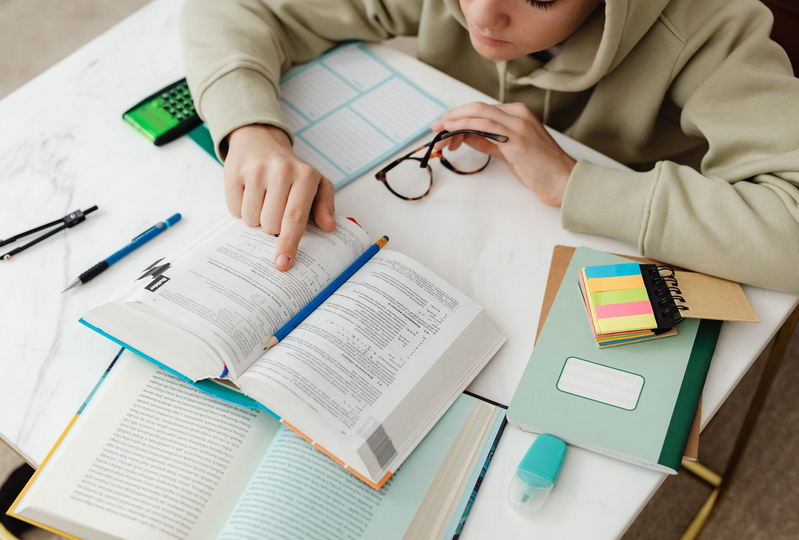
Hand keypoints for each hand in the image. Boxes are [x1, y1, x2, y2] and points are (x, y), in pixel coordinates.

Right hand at [224, 124, 335, 270]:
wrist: (260, 141)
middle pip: (271, 225)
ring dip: (256, 218)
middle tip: (276, 208)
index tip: (283, 263)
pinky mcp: (234, 172)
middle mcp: (280, 171)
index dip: (289, 243)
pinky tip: (249, 193)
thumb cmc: (292, 170)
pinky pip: (234, 210)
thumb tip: (329, 227)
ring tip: (263, 198)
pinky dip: (241, 208)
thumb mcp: (316, 183)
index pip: (295, 218)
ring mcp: (255, 171)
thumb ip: (325, 206)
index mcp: (305, 176)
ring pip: (251, 220)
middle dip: (272, 226)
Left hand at [430, 102, 575, 206]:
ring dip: (454, 121)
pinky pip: (485, 126)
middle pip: (477, 108)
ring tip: (439, 132)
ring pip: (478, 113)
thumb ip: (488, 140)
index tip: (444, 127)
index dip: (459, 116)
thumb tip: (465, 136)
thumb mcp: (508, 151)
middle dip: (452, 116)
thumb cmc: (539, 169)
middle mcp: (518, 114)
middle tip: (435, 127)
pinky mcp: (517, 138)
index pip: (482, 110)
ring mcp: (518, 124)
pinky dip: (465, 125)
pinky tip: (452, 131)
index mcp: (518, 114)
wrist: (563, 181)